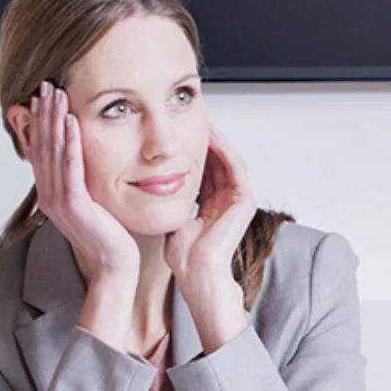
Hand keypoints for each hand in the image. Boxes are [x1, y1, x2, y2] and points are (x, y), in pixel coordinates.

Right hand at [23, 82, 139, 290]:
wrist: (115, 266)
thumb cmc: (111, 236)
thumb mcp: (94, 203)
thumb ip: (83, 182)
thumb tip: (85, 161)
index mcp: (52, 194)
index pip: (42, 150)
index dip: (40, 122)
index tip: (43, 97)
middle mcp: (49, 195)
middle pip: (43, 145)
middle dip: (44, 113)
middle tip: (46, 85)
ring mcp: (59, 201)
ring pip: (53, 151)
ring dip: (54, 119)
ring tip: (56, 93)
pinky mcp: (74, 206)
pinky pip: (70, 168)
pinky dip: (70, 142)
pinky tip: (71, 121)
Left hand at [166, 124, 255, 351]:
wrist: (196, 272)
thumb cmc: (183, 255)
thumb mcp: (170, 218)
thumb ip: (166, 201)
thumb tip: (145, 186)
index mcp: (213, 204)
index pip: (204, 168)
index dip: (190, 149)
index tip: (175, 134)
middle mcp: (228, 199)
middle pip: (217, 159)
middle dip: (203, 139)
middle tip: (189, 118)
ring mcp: (239, 199)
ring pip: (227, 158)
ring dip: (214, 138)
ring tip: (200, 120)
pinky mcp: (245, 200)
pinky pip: (235, 166)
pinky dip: (223, 149)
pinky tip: (210, 135)